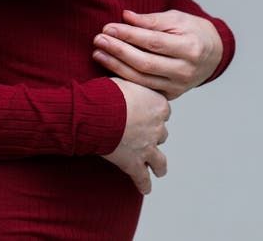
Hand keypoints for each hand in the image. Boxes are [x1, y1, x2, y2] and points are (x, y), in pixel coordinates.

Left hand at [92, 9, 223, 99]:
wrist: (213, 54)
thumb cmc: (193, 31)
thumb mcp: (177, 19)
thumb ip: (152, 20)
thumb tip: (126, 16)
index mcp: (190, 48)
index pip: (154, 42)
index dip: (129, 35)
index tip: (109, 27)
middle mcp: (185, 71)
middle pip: (145, 63)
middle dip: (118, 51)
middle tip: (98, 40)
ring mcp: (179, 87)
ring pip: (142, 79)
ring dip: (116, 66)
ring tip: (98, 53)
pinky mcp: (171, 95)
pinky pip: (144, 88)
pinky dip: (126, 80)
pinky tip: (110, 69)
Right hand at [101, 77, 170, 195]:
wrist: (98, 112)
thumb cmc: (108, 92)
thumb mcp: (125, 79)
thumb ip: (133, 84)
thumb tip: (129, 72)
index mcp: (158, 105)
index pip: (164, 111)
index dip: (155, 113)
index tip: (148, 114)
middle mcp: (157, 127)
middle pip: (162, 133)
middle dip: (154, 135)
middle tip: (144, 136)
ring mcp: (148, 147)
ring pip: (160, 160)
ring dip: (159, 165)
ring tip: (159, 170)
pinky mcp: (135, 163)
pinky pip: (143, 178)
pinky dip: (144, 184)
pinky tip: (145, 189)